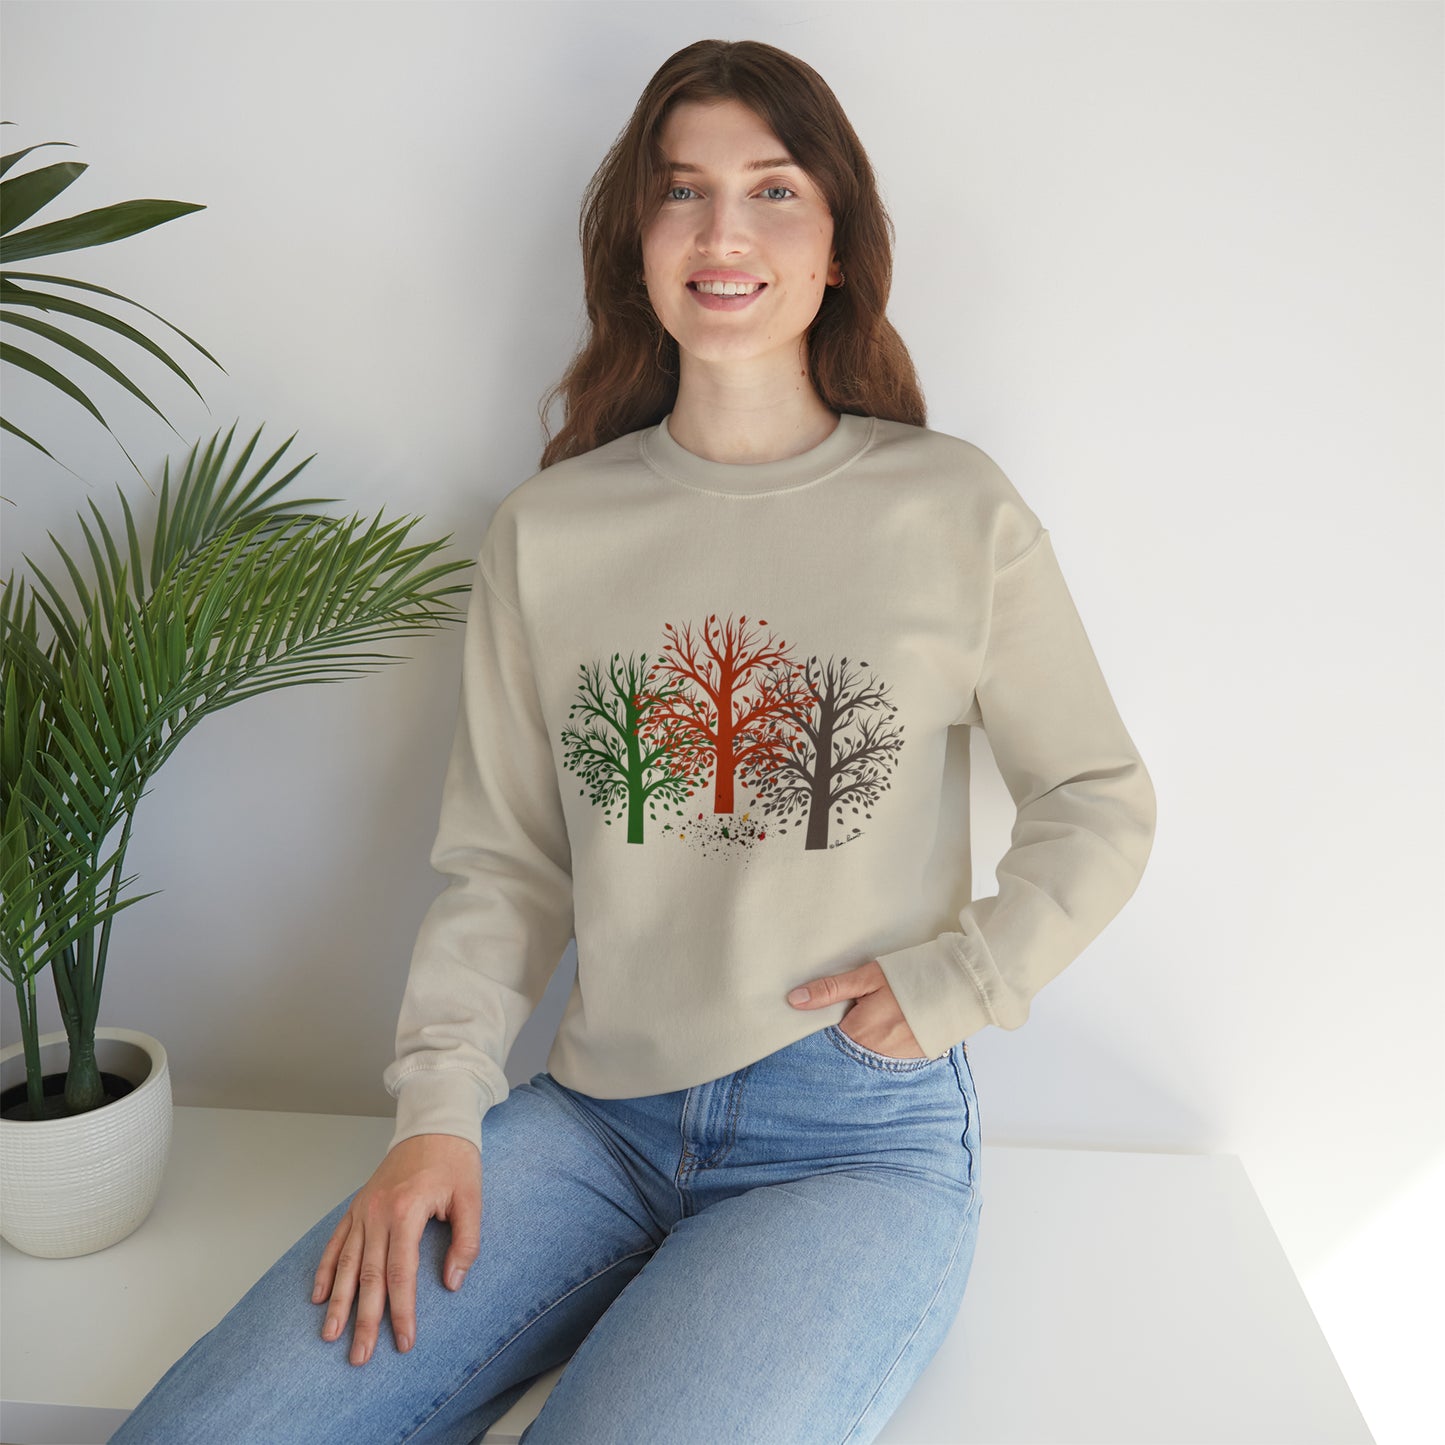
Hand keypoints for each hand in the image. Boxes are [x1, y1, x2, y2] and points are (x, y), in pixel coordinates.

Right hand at [312, 1132, 480, 1365]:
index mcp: (406, 1211)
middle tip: (359, 1356)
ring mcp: (364, 1209)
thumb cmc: (455, 1160)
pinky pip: (336, 1241)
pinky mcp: (358, 1206)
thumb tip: (452, 1283)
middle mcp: (378, 1213)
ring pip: (345, 1263)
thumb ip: (466, 1242)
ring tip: (330, 1336)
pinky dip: (325, 1269)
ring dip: (337, 1302)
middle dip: (363, 1319)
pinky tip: (318, 1295)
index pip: (401, 1273)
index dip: (402, 1311)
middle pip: (368, 1276)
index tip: (403, 1341)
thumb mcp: (471, 1198)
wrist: (434, 1124)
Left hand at [787, 958, 926, 1058]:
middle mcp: (875, 1053)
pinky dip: (884, 1046)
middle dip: (844, 1037)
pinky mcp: (914, 1060)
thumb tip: (794, 1000)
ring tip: (877, 1020)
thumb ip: (830, 990)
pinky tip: (892, 1029)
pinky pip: (889, 1058)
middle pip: (847, 1050)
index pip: (827, 1041)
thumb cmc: (910, 976)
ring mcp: (896, 1060)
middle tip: (856, 1015)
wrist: (959, 986)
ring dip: (865, 1043)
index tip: (822, 1019)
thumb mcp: (867, 977)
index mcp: (859, 1032)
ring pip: (867, 1056)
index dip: (822, 1030)